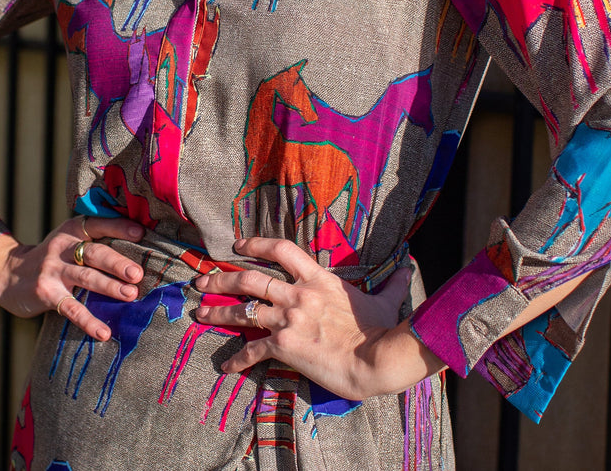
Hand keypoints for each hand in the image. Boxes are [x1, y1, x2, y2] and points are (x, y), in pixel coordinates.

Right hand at [0, 214, 144, 340]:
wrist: (6, 274)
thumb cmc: (51, 259)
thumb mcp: (67, 242)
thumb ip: (93, 243)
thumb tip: (137, 254)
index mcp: (72, 231)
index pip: (98, 224)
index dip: (119, 227)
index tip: (142, 233)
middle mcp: (62, 247)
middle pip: (95, 253)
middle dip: (117, 263)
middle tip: (137, 274)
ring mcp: (53, 270)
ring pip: (85, 278)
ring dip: (109, 287)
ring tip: (131, 295)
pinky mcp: (46, 293)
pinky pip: (71, 308)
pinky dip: (88, 321)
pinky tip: (104, 333)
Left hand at [193, 237, 443, 399]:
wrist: (376, 359)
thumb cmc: (380, 330)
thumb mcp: (384, 299)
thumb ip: (393, 281)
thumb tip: (410, 264)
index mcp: (318, 278)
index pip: (280, 249)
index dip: (254, 244)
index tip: (236, 245)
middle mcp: (298, 294)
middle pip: (250, 279)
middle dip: (222, 278)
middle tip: (202, 279)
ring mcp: (289, 319)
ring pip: (244, 311)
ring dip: (218, 311)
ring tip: (200, 312)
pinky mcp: (285, 346)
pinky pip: (253, 351)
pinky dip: (237, 359)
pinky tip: (226, 366)